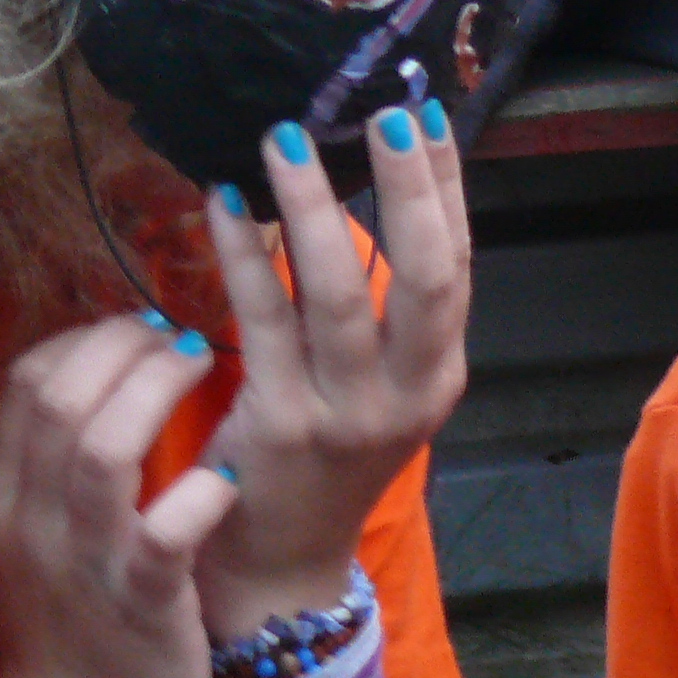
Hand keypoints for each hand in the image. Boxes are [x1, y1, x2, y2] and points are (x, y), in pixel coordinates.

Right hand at [0, 314, 236, 677]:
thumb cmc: (74, 630)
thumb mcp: (35, 544)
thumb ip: (53, 468)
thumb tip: (104, 377)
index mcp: (5, 500)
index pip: (27, 383)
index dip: (86, 338)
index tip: (137, 331)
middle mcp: (32, 524)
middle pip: (60, 396)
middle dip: (127, 346)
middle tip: (179, 339)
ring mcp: (84, 565)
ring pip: (103, 447)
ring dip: (160, 391)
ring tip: (205, 369)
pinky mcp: (140, 607)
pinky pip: (165, 533)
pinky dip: (201, 493)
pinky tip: (226, 479)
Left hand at [192, 106, 473, 642]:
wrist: (279, 564)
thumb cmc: (324, 459)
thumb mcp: (381, 391)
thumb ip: (385, 311)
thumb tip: (373, 188)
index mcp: (437, 377)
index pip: (457, 266)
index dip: (445, 189)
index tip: (426, 113)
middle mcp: (404, 395)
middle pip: (424, 275)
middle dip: (407, 188)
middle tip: (380, 113)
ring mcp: (343, 414)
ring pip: (338, 293)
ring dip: (311, 206)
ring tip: (284, 137)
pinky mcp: (275, 426)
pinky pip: (259, 319)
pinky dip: (241, 252)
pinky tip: (220, 201)